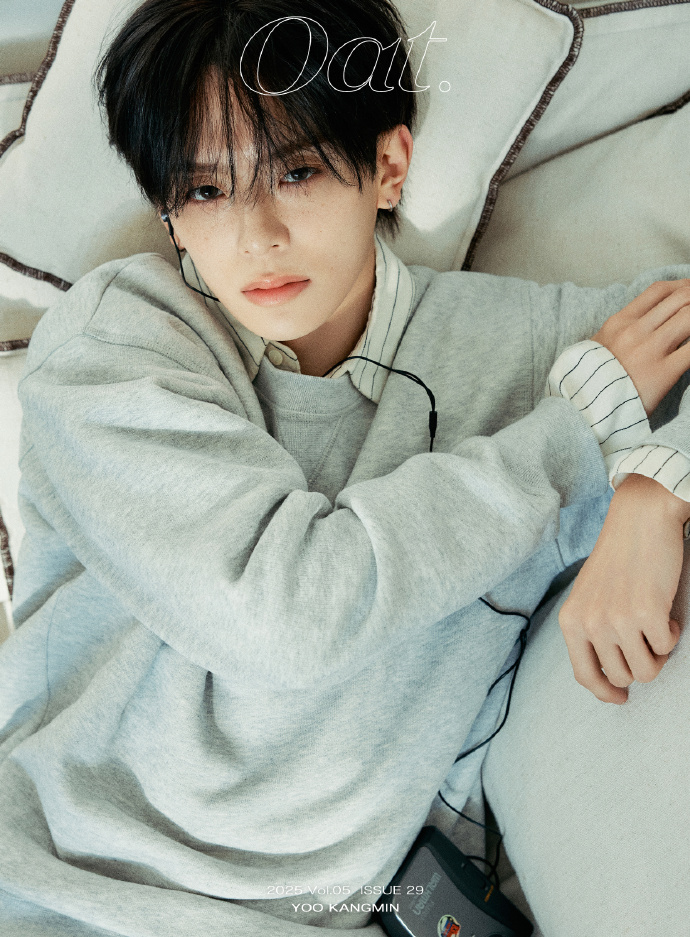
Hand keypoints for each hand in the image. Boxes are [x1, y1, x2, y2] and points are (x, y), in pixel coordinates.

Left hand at [558, 473, 687, 702]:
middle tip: (646, 638)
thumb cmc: (618, 561)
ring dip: (657, 652)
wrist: (638, 521)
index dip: (605, 692)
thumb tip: (608, 680)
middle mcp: (589, 624)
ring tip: (654, 624)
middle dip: (640, 663)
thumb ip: (591, 633)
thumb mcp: (589, 598)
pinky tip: (664, 610)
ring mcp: (616, 620)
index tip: (621, 697)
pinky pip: (666, 648)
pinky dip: (671, 633)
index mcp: (570, 621)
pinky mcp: (646, 613)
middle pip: (621, 676)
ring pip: (646, 670)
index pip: (584, 675)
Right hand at [593, 279, 689, 414]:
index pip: (658, 291)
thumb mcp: (596, 347)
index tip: (689, 291)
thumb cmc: (589, 382)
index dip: (681, 286)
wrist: (583, 411)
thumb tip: (640, 325)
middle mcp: (635, 331)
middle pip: (680, 298)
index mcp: (618, 323)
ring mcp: (650, 351)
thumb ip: (618, 332)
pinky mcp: (664, 373)